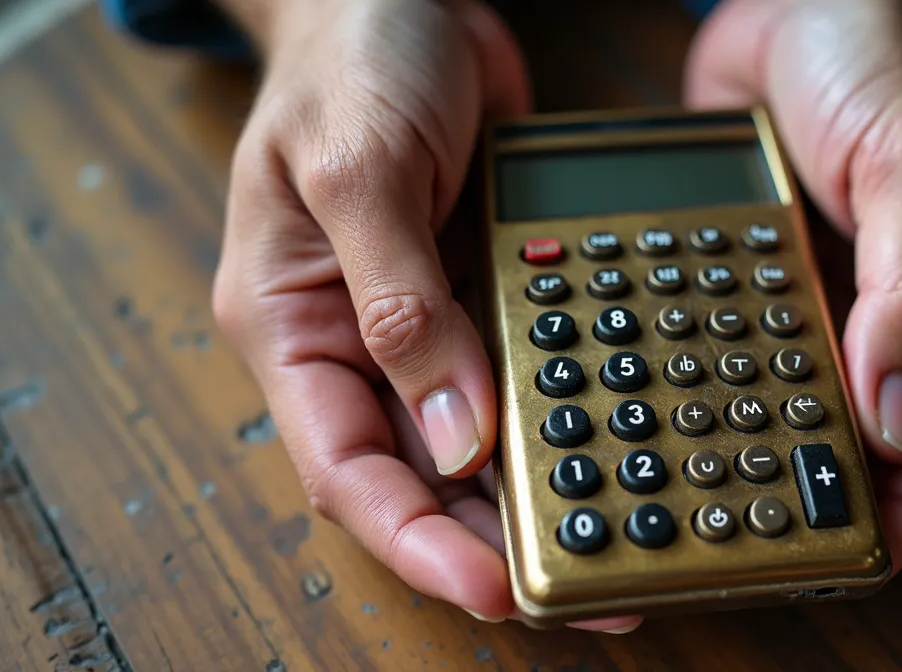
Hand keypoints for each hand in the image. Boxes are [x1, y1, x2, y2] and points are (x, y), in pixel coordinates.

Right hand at [210, 0, 638, 631]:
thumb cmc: (351, 62)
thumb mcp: (358, 171)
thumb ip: (401, 304)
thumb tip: (454, 434)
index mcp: (293, 322)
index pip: (343, 465)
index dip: (414, 538)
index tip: (488, 586)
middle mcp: (354, 339)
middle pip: (414, 475)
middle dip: (486, 539)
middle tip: (579, 586)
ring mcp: (420, 323)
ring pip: (470, 442)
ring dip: (533, 494)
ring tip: (606, 541)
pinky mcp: (475, 296)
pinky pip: (517, 377)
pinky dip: (558, 417)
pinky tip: (608, 447)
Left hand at [685, 0, 901, 567]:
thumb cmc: (885, 59)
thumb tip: (891, 414)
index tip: (862, 556)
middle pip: (881, 431)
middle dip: (836, 488)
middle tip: (776, 533)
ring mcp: (839, 294)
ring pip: (813, 398)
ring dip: (775, 442)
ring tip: (724, 486)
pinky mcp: (776, 273)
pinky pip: (755, 344)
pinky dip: (728, 380)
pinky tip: (691, 406)